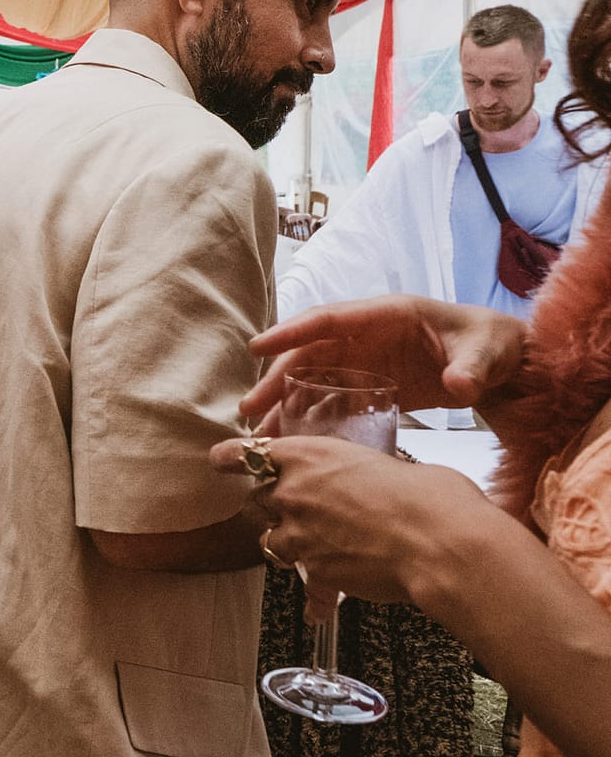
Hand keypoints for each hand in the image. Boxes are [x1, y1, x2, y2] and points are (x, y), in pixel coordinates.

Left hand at [211, 434, 499, 613]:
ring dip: (289, 546)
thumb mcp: (389, 464)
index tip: (220, 461)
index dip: (230, 459)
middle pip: (258, 501)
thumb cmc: (428, 495)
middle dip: (273, 508)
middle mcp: (292, 494)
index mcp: (307, 456)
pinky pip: (306, 590)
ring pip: (272, 542)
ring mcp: (299, 536)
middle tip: (297, 512)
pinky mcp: (315, 573)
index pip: (246, 454)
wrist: (438, 542)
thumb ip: (363, 472)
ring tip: (316, 549)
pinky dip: (315, 600)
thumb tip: (378, 481)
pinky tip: (321, 610)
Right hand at [244, 296, 523, 421]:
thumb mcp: (488, 352)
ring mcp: (368, 361)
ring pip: (315, 378)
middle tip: (250, 409)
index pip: (329, 320)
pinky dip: (313, 416)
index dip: (291, 332)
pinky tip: (297, 440)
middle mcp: (367, 336)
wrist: (507, 367)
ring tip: (263, 433)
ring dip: (287, 402)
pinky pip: (334, 398)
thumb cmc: (494, 345)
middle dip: (278, 379)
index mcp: (386, 316)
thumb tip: (458, 387)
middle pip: (311, 353)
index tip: (257, 348)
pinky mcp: (374, 385)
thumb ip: (472, 368)